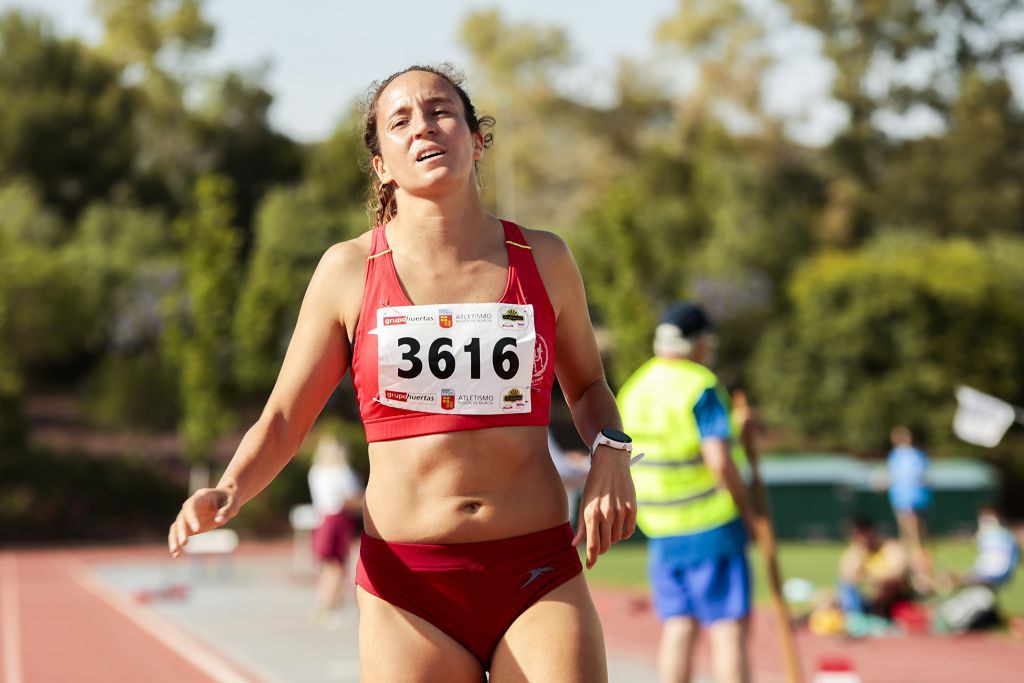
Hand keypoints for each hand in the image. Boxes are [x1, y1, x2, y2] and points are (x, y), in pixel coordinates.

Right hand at [167, 487, 238, 557]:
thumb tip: (219, 521)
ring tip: (175, 552)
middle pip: (182, 518)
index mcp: (200, 497)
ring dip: (174, 539)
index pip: (191, 506)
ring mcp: (187, 516)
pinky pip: (179, 533)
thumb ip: (226, 511)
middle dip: (181, 531)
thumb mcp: (232, 504)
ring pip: (176, 527)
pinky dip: (176, 543)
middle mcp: (190, 506)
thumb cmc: (229, 500)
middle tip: (184, 543)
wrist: (226, 499)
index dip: (192, 518)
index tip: (196, 530)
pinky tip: (177, 554)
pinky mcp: (188, 525)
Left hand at [571, 446, 635, 567]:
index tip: (589, 565)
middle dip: (601, 549)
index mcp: (591, 513)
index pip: (593, 545)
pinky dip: (623, 533)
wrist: (611, 464)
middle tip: (598, 545)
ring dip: (612, 538)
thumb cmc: (594, 484)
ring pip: (617, 538)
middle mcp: (606, 514)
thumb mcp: (584, 502)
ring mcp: (621, 512)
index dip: (591, 558)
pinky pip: (628, 531)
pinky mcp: (632, 509)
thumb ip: (580, 525)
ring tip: (607, 528)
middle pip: (606, 545)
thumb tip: (574, 545)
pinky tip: (618, 528)